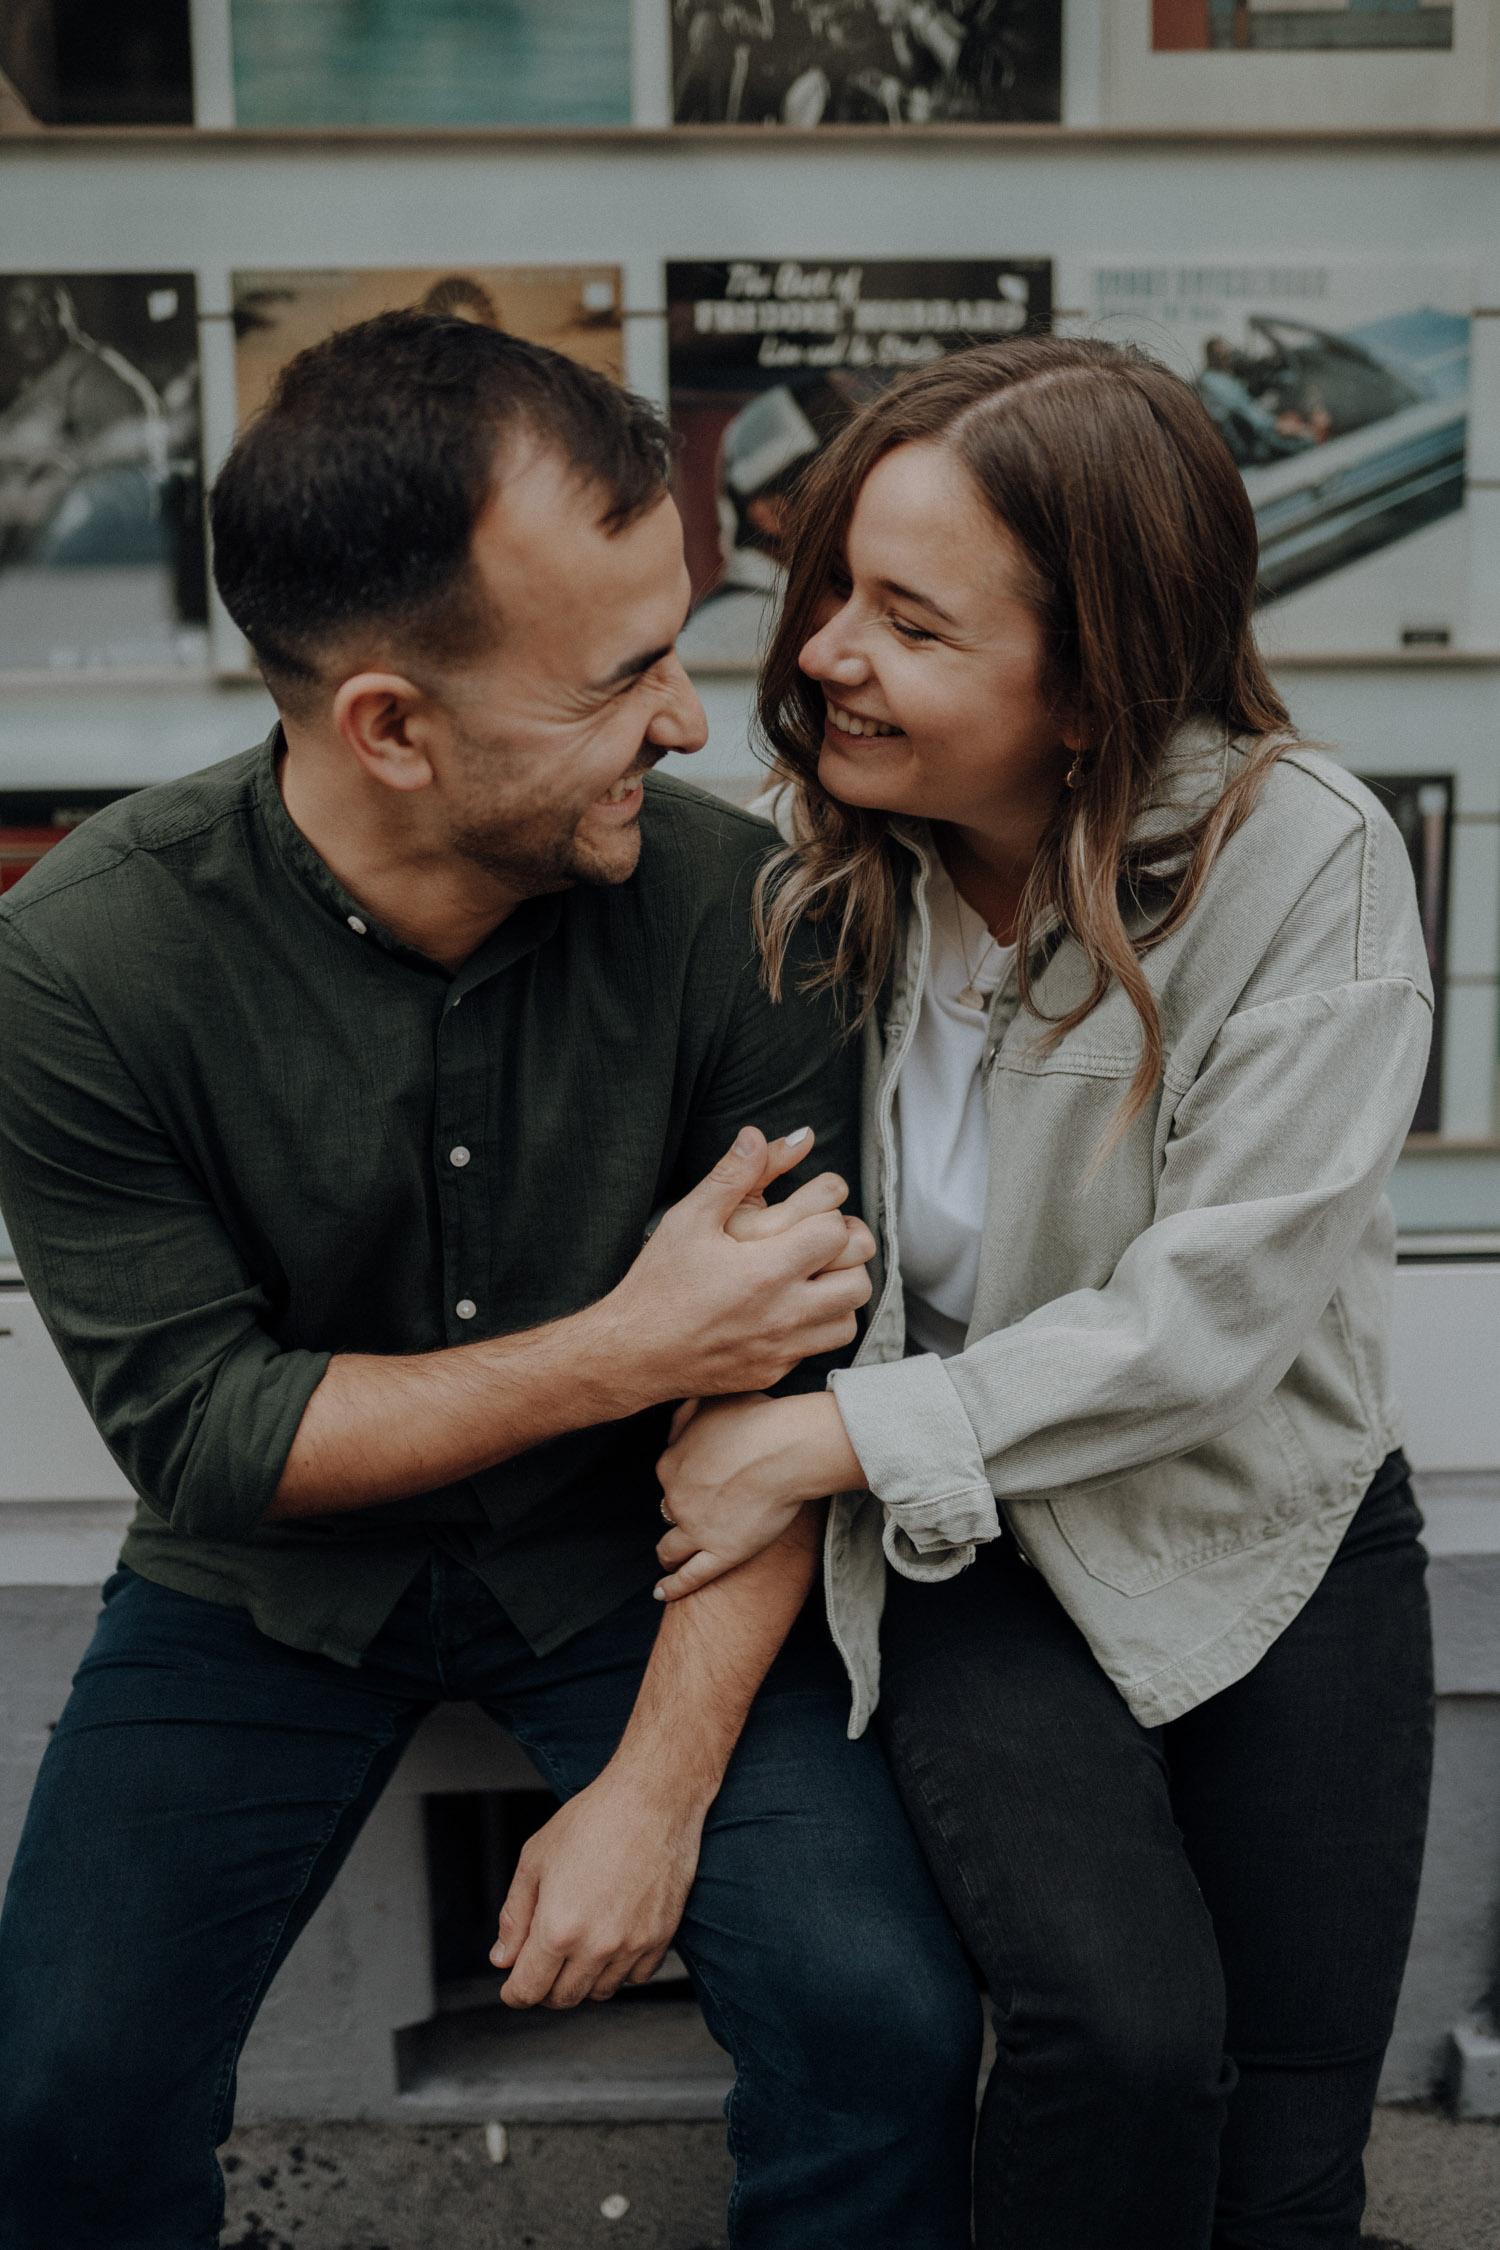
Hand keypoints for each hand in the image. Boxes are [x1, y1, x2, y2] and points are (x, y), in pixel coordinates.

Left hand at [491, 1762, 704, 2008]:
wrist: (653, 1799)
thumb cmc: (595, 1819)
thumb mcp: (535, 1860)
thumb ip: (514, 1915)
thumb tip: (503, 1956)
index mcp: (558, 1928)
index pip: (528, 1990)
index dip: (513, 1993)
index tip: (513, 1987)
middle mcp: (596, 1945)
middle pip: (563, 1998)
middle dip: (545, 1987)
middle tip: (543, 1962)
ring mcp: (632, 1945)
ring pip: (600, 1992)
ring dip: (583, 1980)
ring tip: (578, 1947)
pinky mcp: (661, 1938)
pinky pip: (636, 1977)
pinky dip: (619, 1970)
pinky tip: (611, 1941)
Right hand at [594, 1127, 874, 1409]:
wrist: (631, 1353)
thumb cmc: (657, 1283)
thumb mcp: (689, 1219)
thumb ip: (732, 1175)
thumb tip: (758, 1135)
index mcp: (766, 1270)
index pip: (836, 1234)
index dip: (829, 1216)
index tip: (811, 1214)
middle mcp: (783, 1314)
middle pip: (858, 1279)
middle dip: (847, 1255)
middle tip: (824, 1242)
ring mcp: (781, 1348)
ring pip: (849, 1319)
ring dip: (839, 1293)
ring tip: (814, 1275)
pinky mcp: (774, 1371)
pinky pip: (820, 1347)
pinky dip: (817, 1325)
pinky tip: (790, 1307)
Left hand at [655, 1391, 864, 1599]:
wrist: (786, 1449)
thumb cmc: (757, 1420)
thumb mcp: (711, 1401)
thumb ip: (687, 1412)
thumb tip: (675, 1421)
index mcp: (671, 1463)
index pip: (668, 1476)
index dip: (682, 1479)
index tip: (696, 1481)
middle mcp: (676, 1499)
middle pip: (669, 1510)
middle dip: (679, 1512)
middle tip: (697, 1513)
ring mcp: (697, 1529)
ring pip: (670, 1549)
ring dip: (667, 1554)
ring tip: (668, 1559)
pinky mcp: (722, 1553)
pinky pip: (690, 1577)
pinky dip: (672, 1587)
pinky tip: (661, 1593)